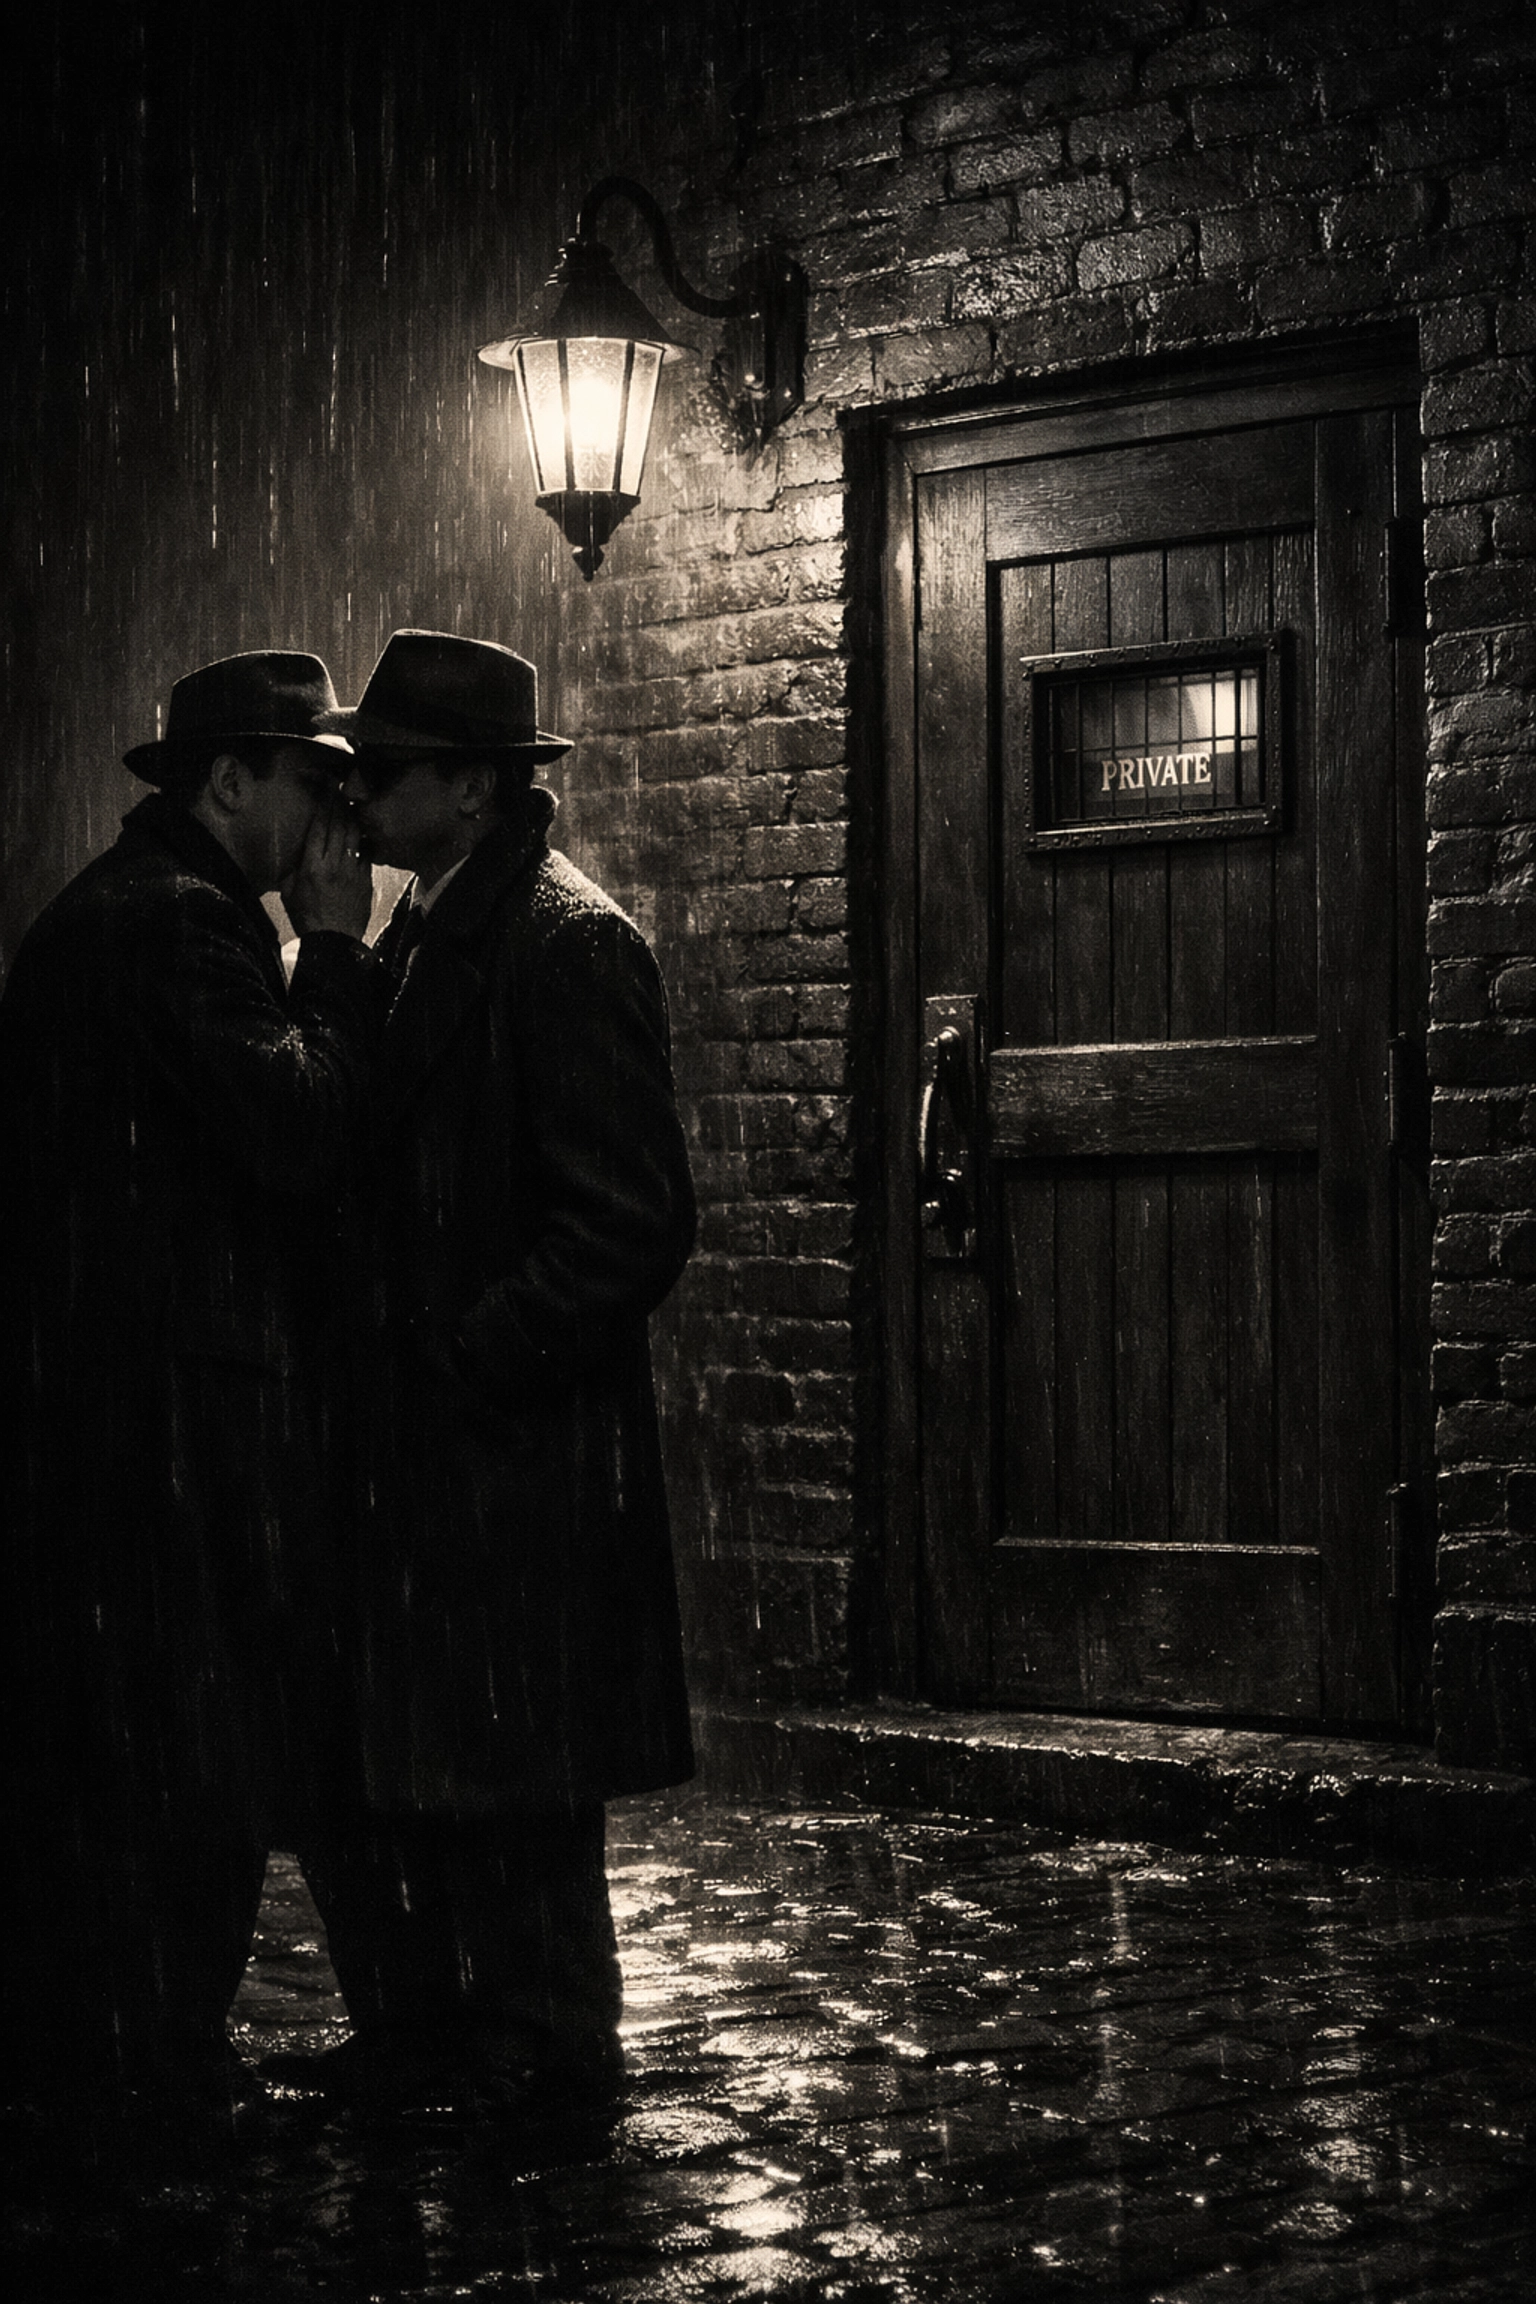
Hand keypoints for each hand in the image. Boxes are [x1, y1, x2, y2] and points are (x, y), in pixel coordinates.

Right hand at [285, 791, 372, 939]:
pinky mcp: (366, 880)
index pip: (318, 828)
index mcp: (311, 867)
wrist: (334, 942)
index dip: (322, 806)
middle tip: (339, 790)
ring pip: (354, 836)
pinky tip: (363, 832)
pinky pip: (366, 854)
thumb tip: (295, 853)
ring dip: (353, 818)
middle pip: (338, 826)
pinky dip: (364, 841)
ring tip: (351, 805)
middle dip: (339, 805)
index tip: (325, 791)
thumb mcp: (289, 893)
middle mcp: (333, 865)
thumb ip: (292, 869)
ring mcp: (352, 871)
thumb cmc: (307, 919)